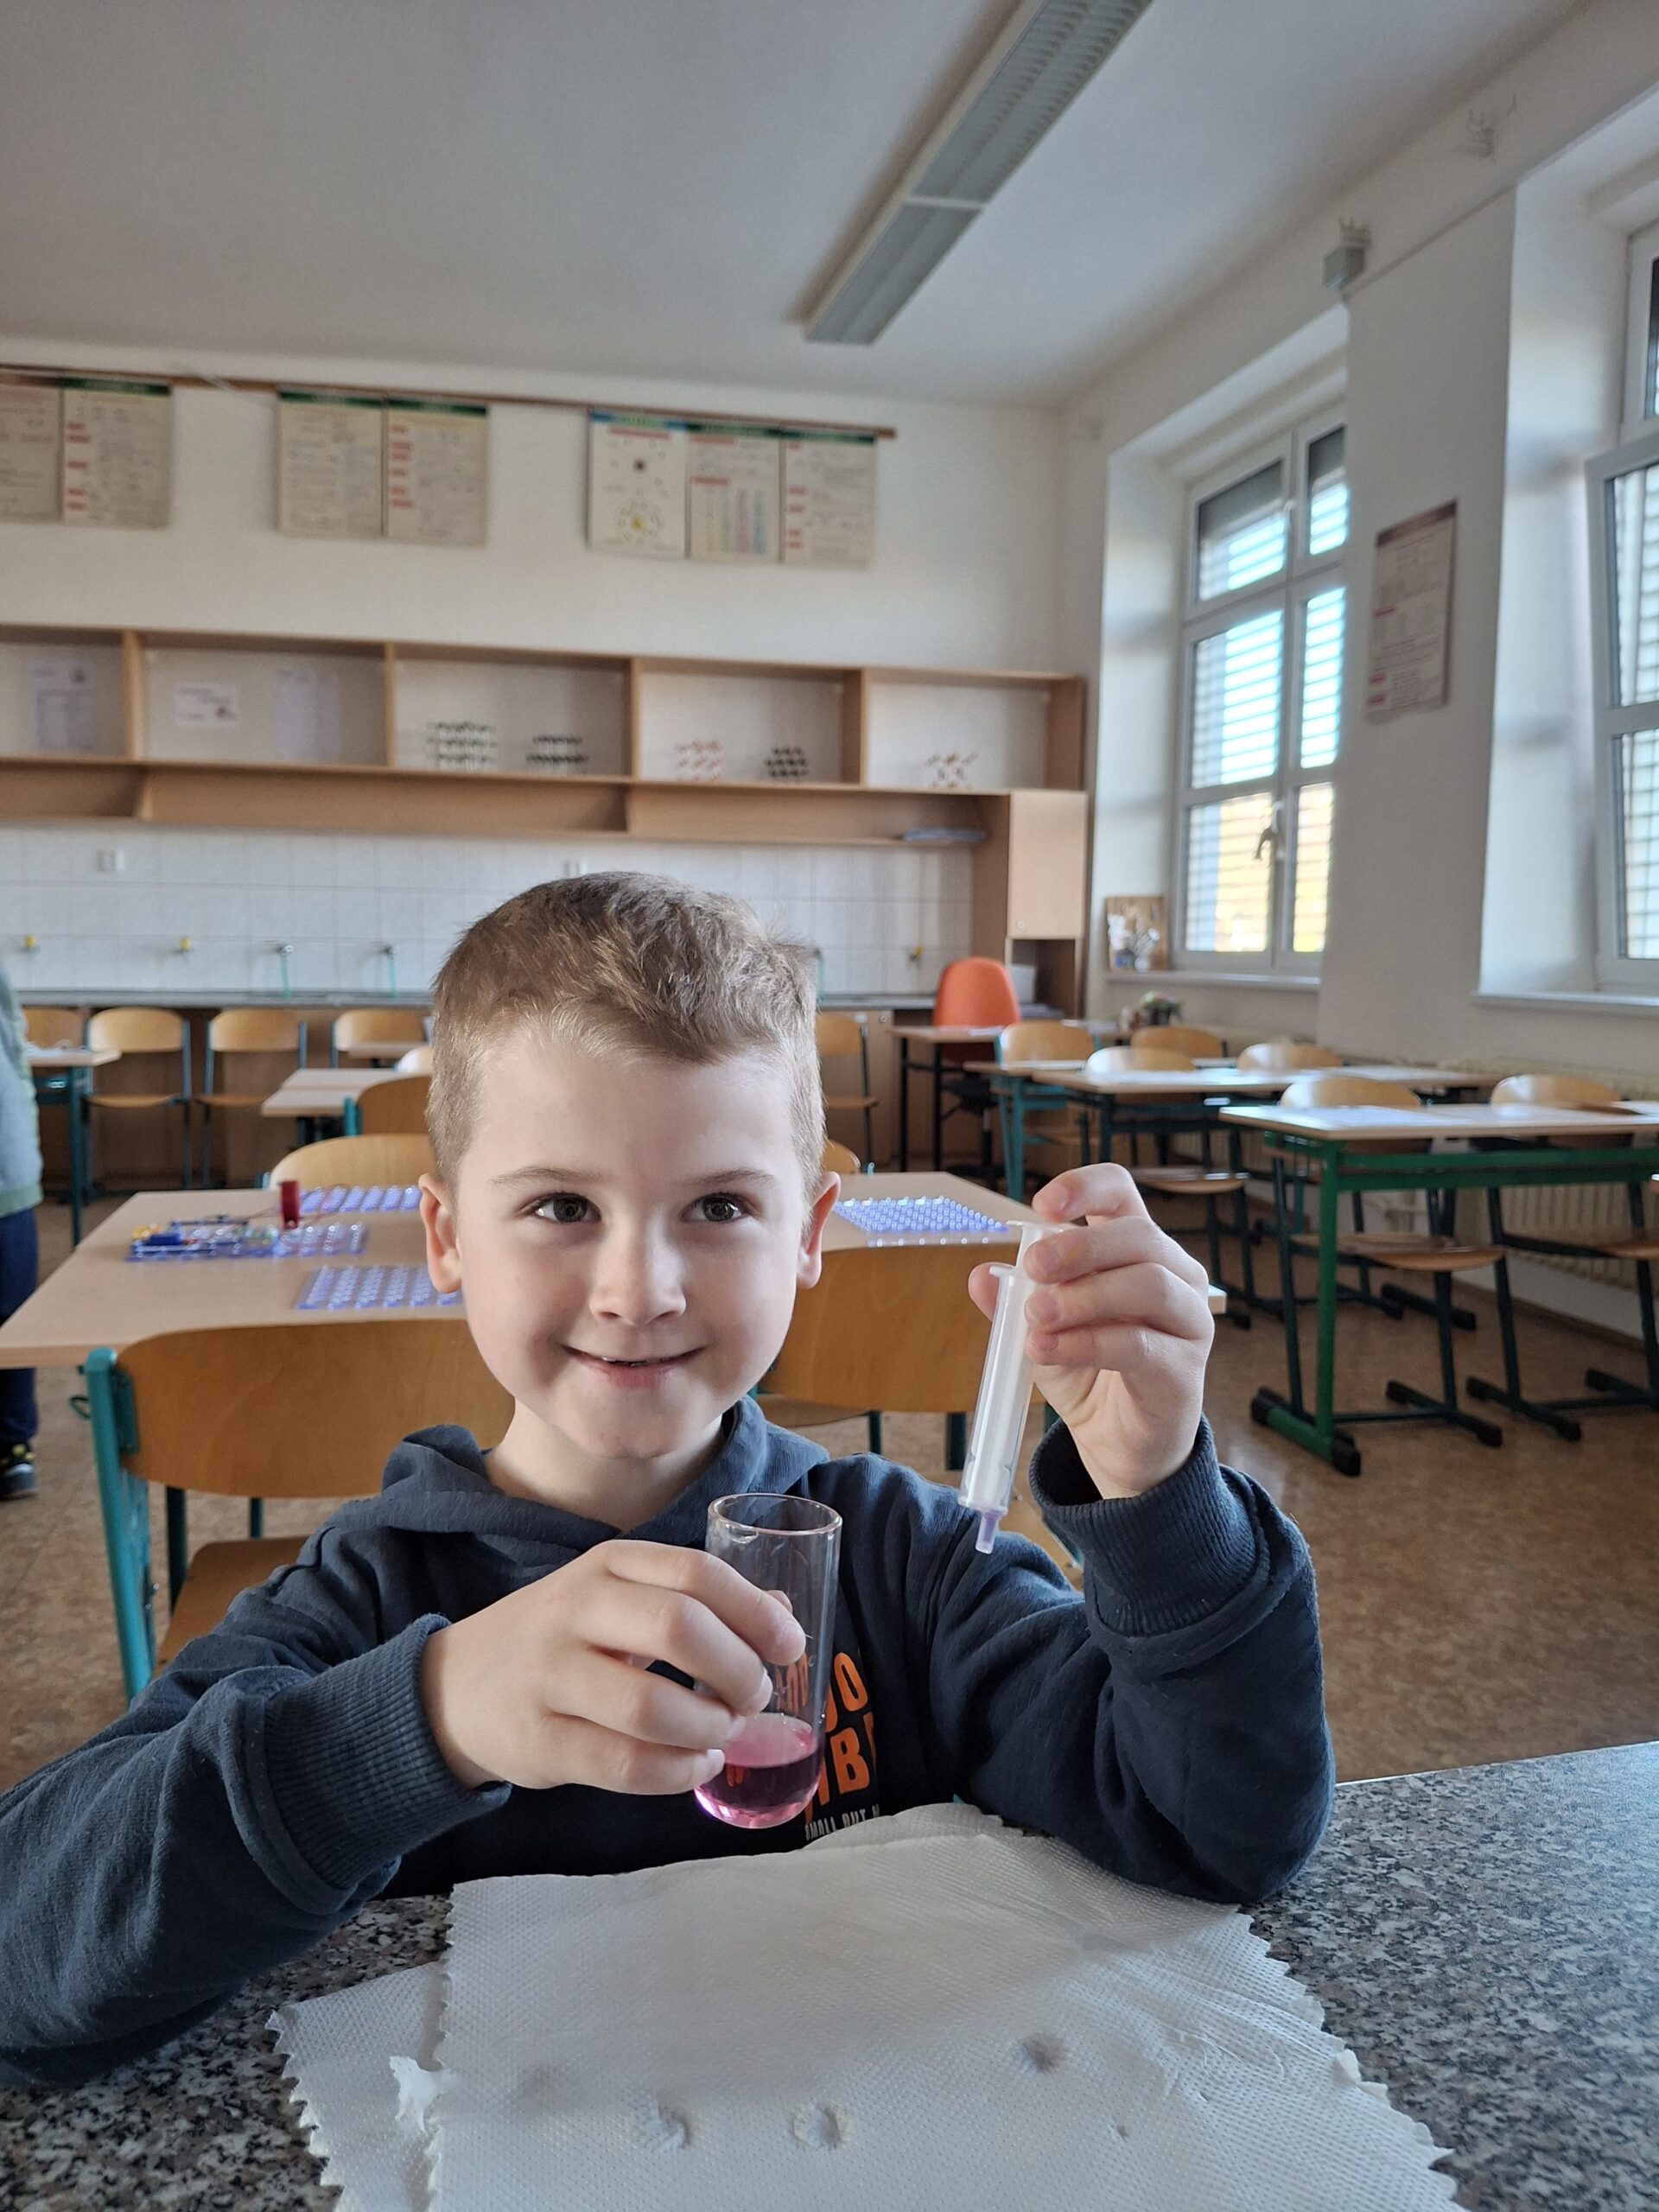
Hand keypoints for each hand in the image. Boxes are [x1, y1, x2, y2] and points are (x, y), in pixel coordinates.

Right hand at [419, 1542, 806, 1792]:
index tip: (789, 1646)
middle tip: (755, 1696)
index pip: (696, 1573)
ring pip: (650, 1706)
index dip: (755, 1611)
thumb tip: (783, 1613)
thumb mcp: (617, 1600)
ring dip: (708, 1728)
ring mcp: (550, 1676)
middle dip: (737, 1669)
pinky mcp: (538, 1742)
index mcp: (606, 1565)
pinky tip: (694, 1765)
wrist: (452, 1688)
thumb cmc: (559, 1640)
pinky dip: (676, 1772)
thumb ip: (693, 1602)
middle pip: (678, 1628)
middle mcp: (575, 1609)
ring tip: (722, 1733)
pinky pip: (622, 1764)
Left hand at [969, 1163, 1213, 1499]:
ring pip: (1148, 1284)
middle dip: (1080, 1246)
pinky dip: (1086, 1343)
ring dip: (1084, 1296)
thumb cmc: (1087, 1371)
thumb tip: (981, 1276)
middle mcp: (1174, 1275)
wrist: (1119, 1444)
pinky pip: (1139, 1344)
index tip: (1043, 1206)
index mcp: (1135, 1250)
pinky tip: (1047, 1350)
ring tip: (1036, 1316)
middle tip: (1033, 1267)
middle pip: (1139, 1235)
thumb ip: (1014, 1302)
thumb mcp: (1040, 1329)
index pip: (1122, 1193)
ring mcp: (1188, 1320)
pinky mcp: (1184, 1369)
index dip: (1085, 1187)